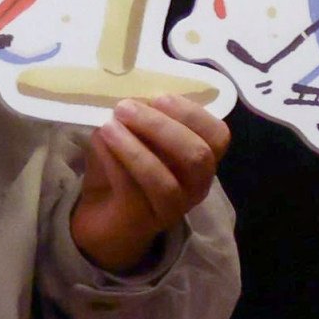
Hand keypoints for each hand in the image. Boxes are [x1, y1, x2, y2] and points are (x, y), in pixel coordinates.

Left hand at [69, 95, 227, 273]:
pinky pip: (133, 191)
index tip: (160, 97)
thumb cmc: (123, 173)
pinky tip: (101, 144)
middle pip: (197, 156)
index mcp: (201, 160)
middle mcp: (196, 185)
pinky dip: (116, 162)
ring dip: (136, 148)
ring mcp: (173, 207)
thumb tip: (127, 98)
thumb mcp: (133, 138)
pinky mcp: (143, 221)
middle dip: (162, 126)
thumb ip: (137, 120)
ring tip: (109, 126)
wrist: (102, 220)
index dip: (193, 114)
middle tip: (126, 108)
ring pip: (166, 180)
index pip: (218, 136)